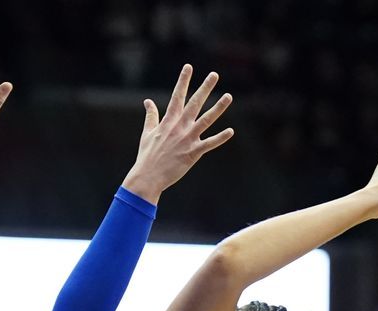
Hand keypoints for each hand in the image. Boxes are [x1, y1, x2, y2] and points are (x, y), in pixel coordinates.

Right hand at [121, 65, 233, 203]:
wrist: (147, 177)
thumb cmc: (147, 156)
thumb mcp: (147, 133)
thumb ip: (151, 116)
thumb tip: (147, 101)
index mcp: (168, 121)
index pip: (177, 96)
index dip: (183, 81)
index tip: (188, 67)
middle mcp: (179, 127)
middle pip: (194, 103)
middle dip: (204, 88)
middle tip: (214, 75)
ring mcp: (187, 139)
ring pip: (206, 120)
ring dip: (218, 108)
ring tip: (228, 96)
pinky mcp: (193, 153)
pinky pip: (209, 144)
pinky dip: (220, 138)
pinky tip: (230, 131)